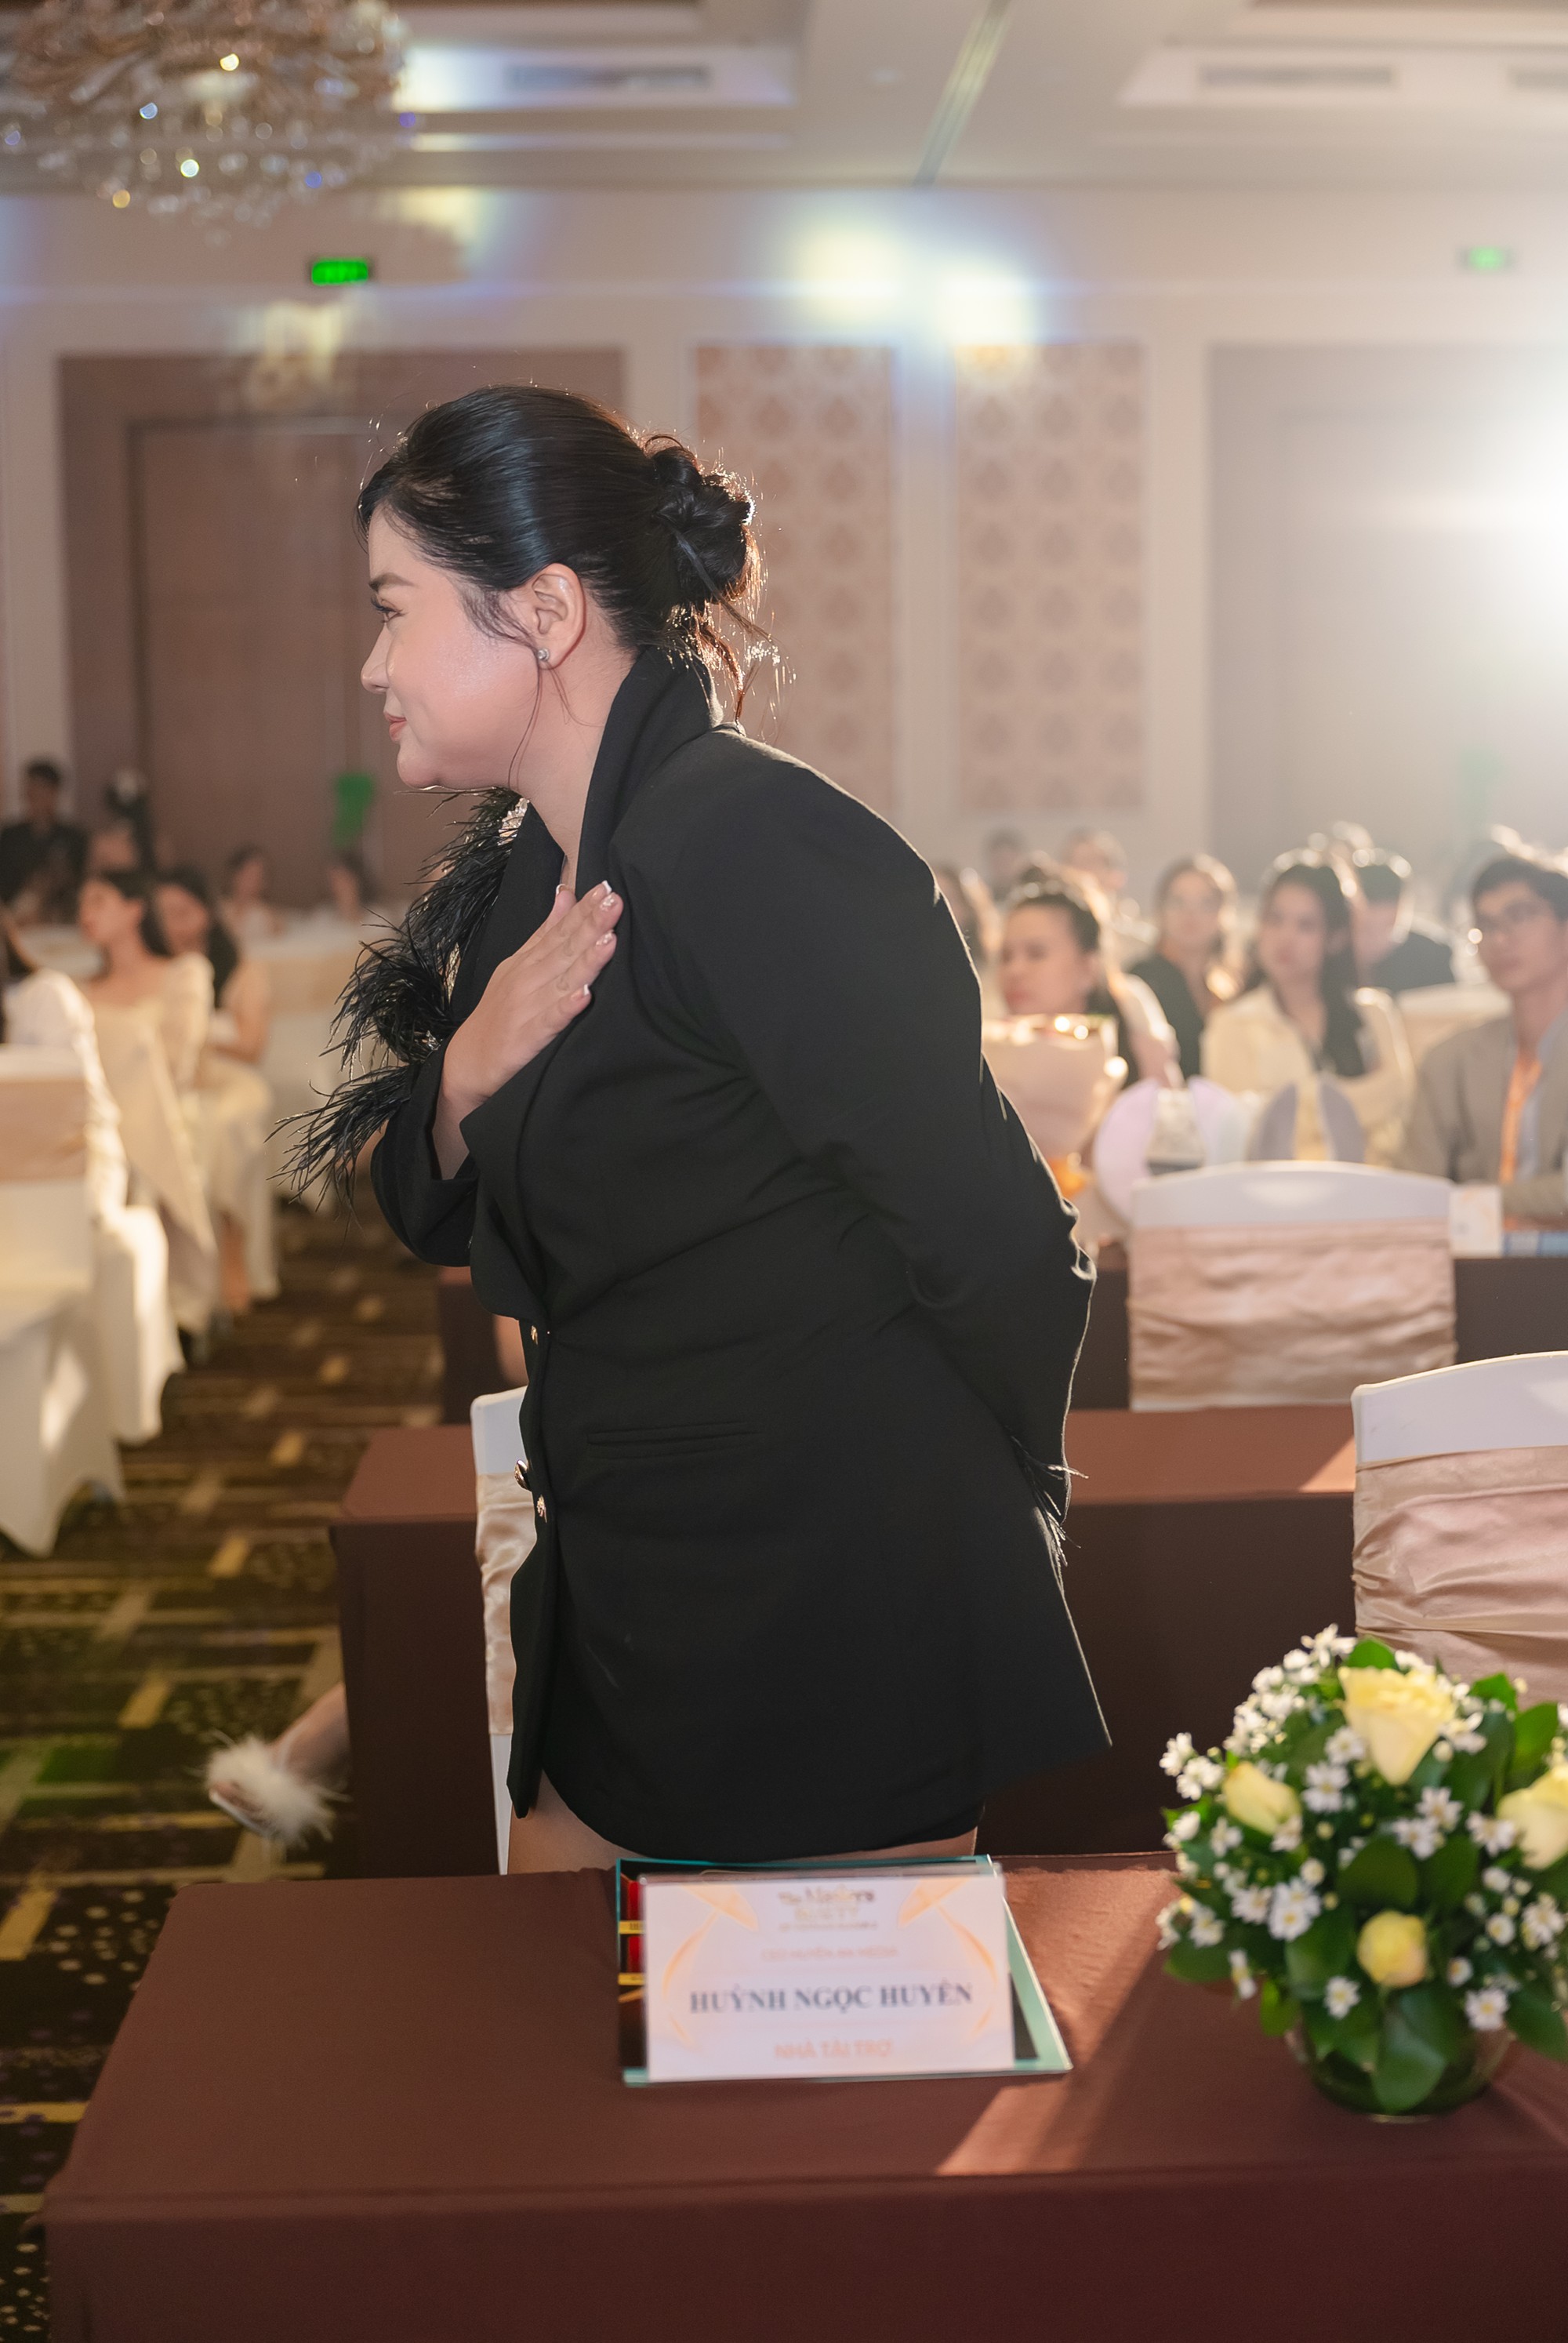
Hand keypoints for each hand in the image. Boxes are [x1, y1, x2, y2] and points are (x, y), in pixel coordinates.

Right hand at [433, 881, 621, 1175]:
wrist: (467, 1063)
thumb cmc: (500, 1013)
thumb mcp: (519, 966)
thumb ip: (545, 932)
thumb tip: (565, 893)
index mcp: (528, 961)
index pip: (559, 930)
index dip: (582, 909)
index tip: (605, 887)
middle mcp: (528, 979)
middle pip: (563, 949)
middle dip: (589, 925)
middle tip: (614, 901)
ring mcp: (527, 1007)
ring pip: (561, 980)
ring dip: (585, 960)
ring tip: (609, 939)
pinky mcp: (527, 1037)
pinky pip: (551, 1021)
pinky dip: (566, 1007)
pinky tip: (585, 994)